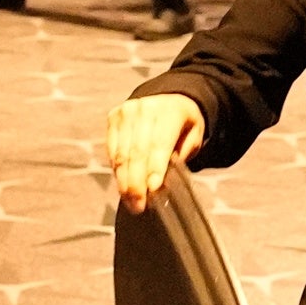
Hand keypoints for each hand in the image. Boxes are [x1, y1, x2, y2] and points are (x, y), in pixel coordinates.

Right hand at [109, 93, 205, 209]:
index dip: (154, 169)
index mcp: (170, 112)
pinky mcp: (113, 118)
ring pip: (121, 153)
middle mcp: (145, 109)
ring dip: (124, 181)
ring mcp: (126, 112)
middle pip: (137, 152)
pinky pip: (112, 149)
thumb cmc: (183, 124)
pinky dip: (116, 169)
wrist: (168, 99)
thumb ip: (180, 156)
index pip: (159, 144)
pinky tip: (123, 184)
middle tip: (138, 205)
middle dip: (136, 183)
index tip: (152, 190)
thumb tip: (160, 181)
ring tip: (129, 201)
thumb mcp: (194, 137)